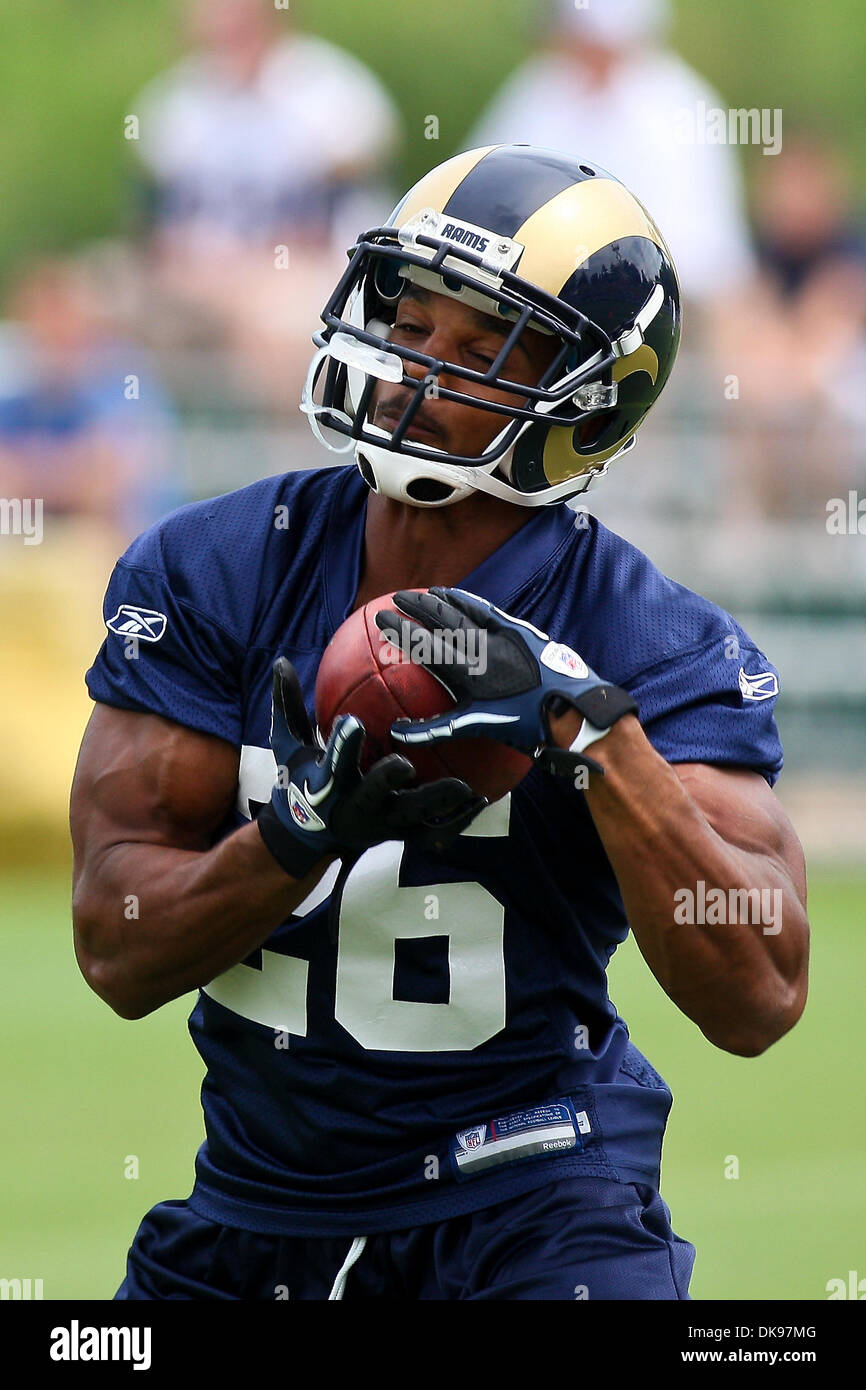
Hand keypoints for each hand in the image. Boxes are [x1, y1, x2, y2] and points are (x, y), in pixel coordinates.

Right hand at [256, 658, 486, 876]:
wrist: (309, 835)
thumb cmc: (301, 780)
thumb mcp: (288, 746)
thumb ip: (287, 706)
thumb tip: (282, 661)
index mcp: (327, 786)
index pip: (332, 764)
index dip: (341, 746)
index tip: (352, 723)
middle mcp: (355, 808)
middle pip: (372, 795)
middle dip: (385, 781)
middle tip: (404, 763)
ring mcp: (381, 826)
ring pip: (411, 818)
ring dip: (438, 804)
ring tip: (466, 788)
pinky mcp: (402, 836)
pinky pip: (433, 834)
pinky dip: (457, 821)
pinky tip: (481, 800)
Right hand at [374, 587, 637, 775]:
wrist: (572, 710)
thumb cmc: (525, 725)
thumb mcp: (477, 727)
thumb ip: (435, 729)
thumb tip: (397, 733)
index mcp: (469, 671)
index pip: (426, 645)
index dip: (401, 629)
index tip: (380, 617)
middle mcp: (482, 647)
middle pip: (442, 620)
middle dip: (416, 607)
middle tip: (396, 597)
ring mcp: (502, 635)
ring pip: (465, 611)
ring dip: (442, 600)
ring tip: (425, 593)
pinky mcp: (520, 630)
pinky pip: (488, 610)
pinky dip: (470, 601)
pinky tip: (461, 597)